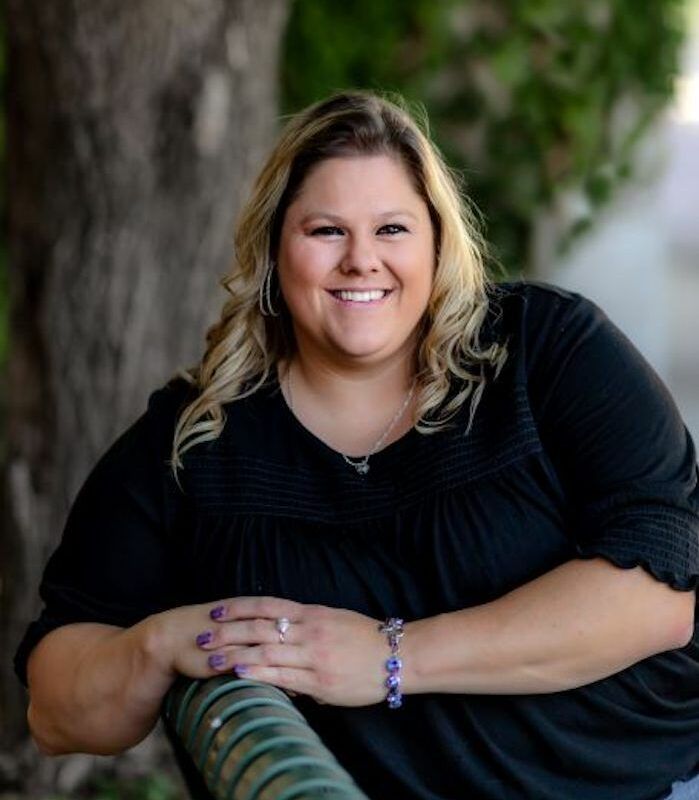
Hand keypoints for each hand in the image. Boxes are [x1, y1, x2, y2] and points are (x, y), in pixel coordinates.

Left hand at [162, 596, 388, 706]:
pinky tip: (238, 676)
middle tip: (201, 636)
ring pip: (266, 652)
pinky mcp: (319, 681)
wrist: (396, 656)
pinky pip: (282, 676)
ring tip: (211, 660)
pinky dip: (257, 675)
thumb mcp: (334, 621)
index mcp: (312, 613)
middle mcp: (309, 631)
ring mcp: (313, 656)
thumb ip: (307, 626)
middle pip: (260, 628)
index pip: (267, 605)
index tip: (217, 610)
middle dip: (228, 632)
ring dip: (235, 656)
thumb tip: (282, 636)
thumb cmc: (365, 638)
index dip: (240, 608)